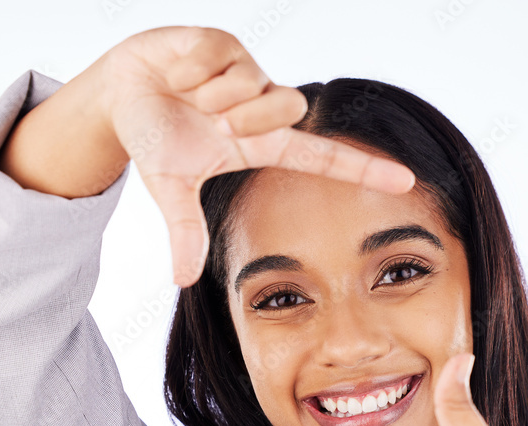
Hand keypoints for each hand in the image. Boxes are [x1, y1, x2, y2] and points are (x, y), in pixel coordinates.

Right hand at [95, 26, 415, 285]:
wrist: (120, 92)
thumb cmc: (154, 141)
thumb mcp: (170, 189)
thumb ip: (185, 232)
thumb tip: (182, 281)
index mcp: (264, 145)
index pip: (325, 159)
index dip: (365, 169)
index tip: (407, 182)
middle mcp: (265, 107)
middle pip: (291, 108)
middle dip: (245, 118)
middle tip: (211, 122)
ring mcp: (249, 72)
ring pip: (256, 82)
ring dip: (214, 96)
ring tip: (190, 96)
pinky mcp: (228, 42)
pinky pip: (223, 56)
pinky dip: (192, 69)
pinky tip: (179, 72)